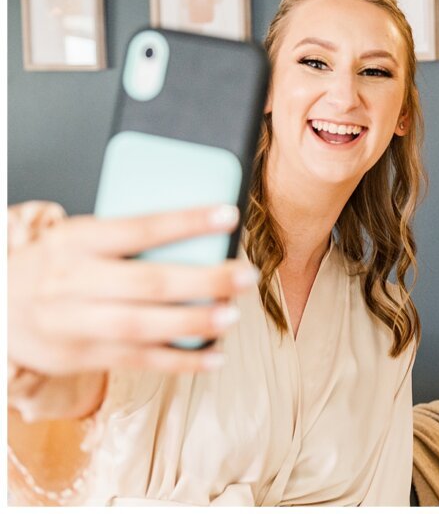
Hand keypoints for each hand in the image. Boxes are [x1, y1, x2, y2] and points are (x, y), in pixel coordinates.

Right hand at [9, 204, 255, 376]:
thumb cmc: (54, 265)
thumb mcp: (78, 237)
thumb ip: (128, 236)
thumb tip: (200, 229)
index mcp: (76, 241)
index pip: (140, 227)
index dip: (186, 221)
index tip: (228, 215)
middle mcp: (74, 282)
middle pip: (149, 282)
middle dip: (204, 280)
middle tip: (245, 275)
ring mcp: (75, 324)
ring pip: (144, 326)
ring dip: (195, 323)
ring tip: (232, 315)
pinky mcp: (82, 356)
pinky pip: (138, 361)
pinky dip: (181, 361)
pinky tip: (214, 355)